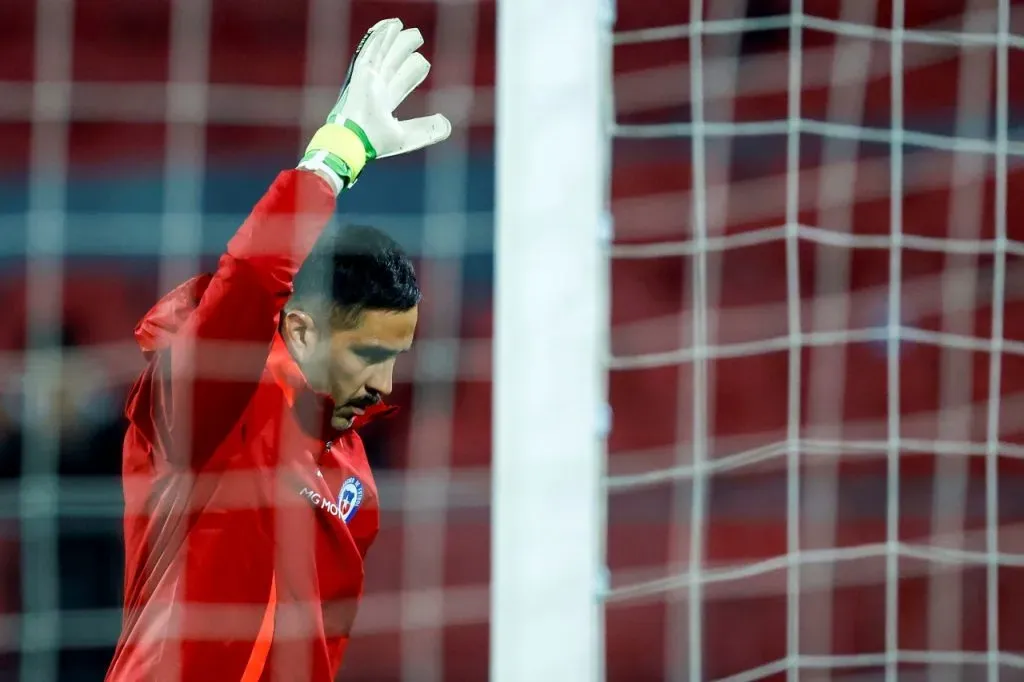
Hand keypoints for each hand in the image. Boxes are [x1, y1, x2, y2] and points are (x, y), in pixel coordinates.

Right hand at [298, 18, 451, 191]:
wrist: (355, 139)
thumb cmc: (375, 142)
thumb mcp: (407, 136)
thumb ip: (427, 130)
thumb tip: (447, 124)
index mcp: (384, 104)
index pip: (401, 82)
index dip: (412, 72)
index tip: (423, 63)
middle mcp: (375, 90)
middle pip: (392, 64)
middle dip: (403, 51)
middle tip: (416, 38)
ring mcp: (367, 80)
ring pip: (382, 53)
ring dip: (392, 40)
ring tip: (400, 25)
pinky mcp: (361, 72)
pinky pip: (371, 50)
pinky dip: (379, 37)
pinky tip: (389, 25)